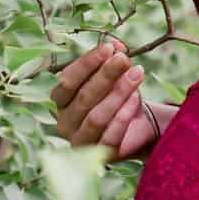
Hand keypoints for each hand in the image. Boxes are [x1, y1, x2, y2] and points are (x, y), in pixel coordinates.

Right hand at [50, 40, 159, 159]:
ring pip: (96, 116)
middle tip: (125, 59)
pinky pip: (111, 135)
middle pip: (83, 97)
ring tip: (137, 74)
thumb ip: (111, 59)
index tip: (110, 48)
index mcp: (61, 100)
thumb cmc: (117, 95)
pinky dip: (124, 115)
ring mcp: (81, 140)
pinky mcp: (101, 154)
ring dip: (118, 93)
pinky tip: (137, 98)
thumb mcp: (114, 74)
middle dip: (106, 75)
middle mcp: (65, 122)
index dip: (87, 63)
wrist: (136, 126)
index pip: (67, 81)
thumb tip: (115, 45)